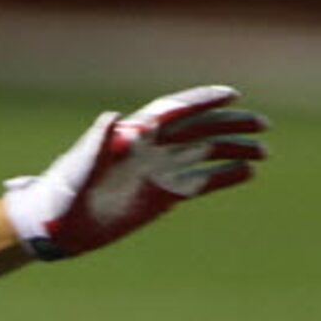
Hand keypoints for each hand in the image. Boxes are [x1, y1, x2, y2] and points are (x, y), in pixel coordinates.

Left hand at [2, 85, 267, 259]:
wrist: (56, 224)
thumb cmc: (63, 191)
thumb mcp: (79, 166)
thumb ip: (97, 142)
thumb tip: (112, 117)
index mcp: (135, 135)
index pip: (176, 111)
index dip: (203, 100)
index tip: (232, 95)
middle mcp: (152, 148)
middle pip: (199, 129)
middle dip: (231, 124)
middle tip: (262, 125)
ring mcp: (159, 171)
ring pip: (205, 153)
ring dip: (233, 150)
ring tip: (263, 152)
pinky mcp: (162, 195)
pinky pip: (200, 182)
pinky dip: (223, 177)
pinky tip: (247, 174)